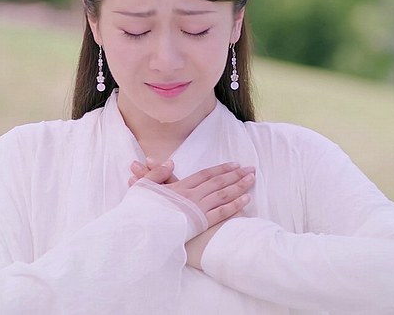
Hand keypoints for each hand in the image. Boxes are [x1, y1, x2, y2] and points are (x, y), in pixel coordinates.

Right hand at [128, 159, 254, 228]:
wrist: (143, 231)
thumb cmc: (141, 211)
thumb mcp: (144, 188)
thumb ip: (157, 174)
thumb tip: (170, 162)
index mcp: (179, 186)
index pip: (204, 174)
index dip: (220, 169)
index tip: (234, 165)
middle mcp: (191, 195)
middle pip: (218, 182)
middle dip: (236, 174)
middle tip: (251, 169)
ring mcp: (197, 209)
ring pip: (223, 195)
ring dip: (239, 186)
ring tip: (252, 180)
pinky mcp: (200, 224)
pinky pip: (221, 213)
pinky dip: (235, 205)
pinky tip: (246, 200)